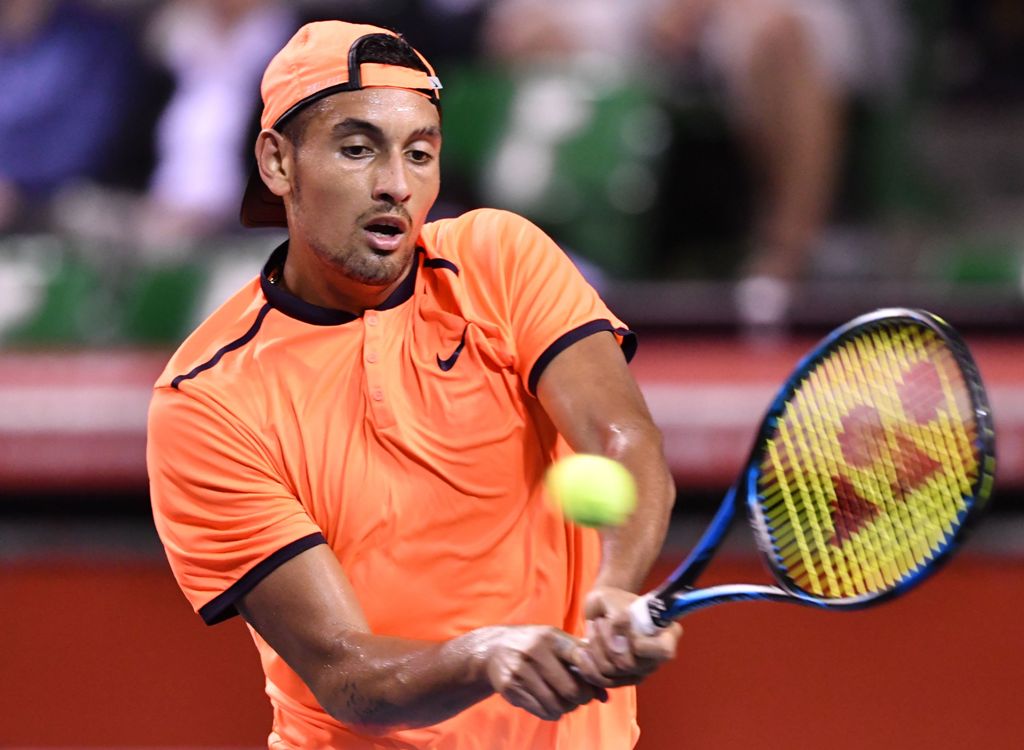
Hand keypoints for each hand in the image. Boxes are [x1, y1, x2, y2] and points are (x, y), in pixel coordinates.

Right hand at [483, 625, 610, 720]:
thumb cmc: (534, 645)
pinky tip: (549, 703)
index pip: (582, 657)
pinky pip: (541, 711)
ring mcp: (521, 671)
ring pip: (557, 705)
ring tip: (565, 701)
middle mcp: (535, 652)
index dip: (593, 675)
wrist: (493, 649)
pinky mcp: (510, 688)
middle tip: (581, 697)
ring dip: (567, 708)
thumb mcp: (556, 642)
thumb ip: (582, 661)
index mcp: (551, 637)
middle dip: (582, 698)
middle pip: (572, 690)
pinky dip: (551, 712)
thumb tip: (605, 694)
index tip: (593, 681)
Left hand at [582, 586, 682, 685]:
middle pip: (631, 665)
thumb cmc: (613, 601)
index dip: (643, 645)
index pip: (664, 650)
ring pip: (613, 672)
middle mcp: (656, 657)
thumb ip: (619, 620)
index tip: (626, 628)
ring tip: (593, 630)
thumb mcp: (614, 600)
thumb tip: (618, 647)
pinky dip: (588, 666)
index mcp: (666, 634)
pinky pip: (603, 681)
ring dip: (595, 649)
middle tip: (601, 622)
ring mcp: (640, 670)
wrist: (602, 609)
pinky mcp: (623, 680)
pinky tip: (582, 652)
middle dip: (607, 642)